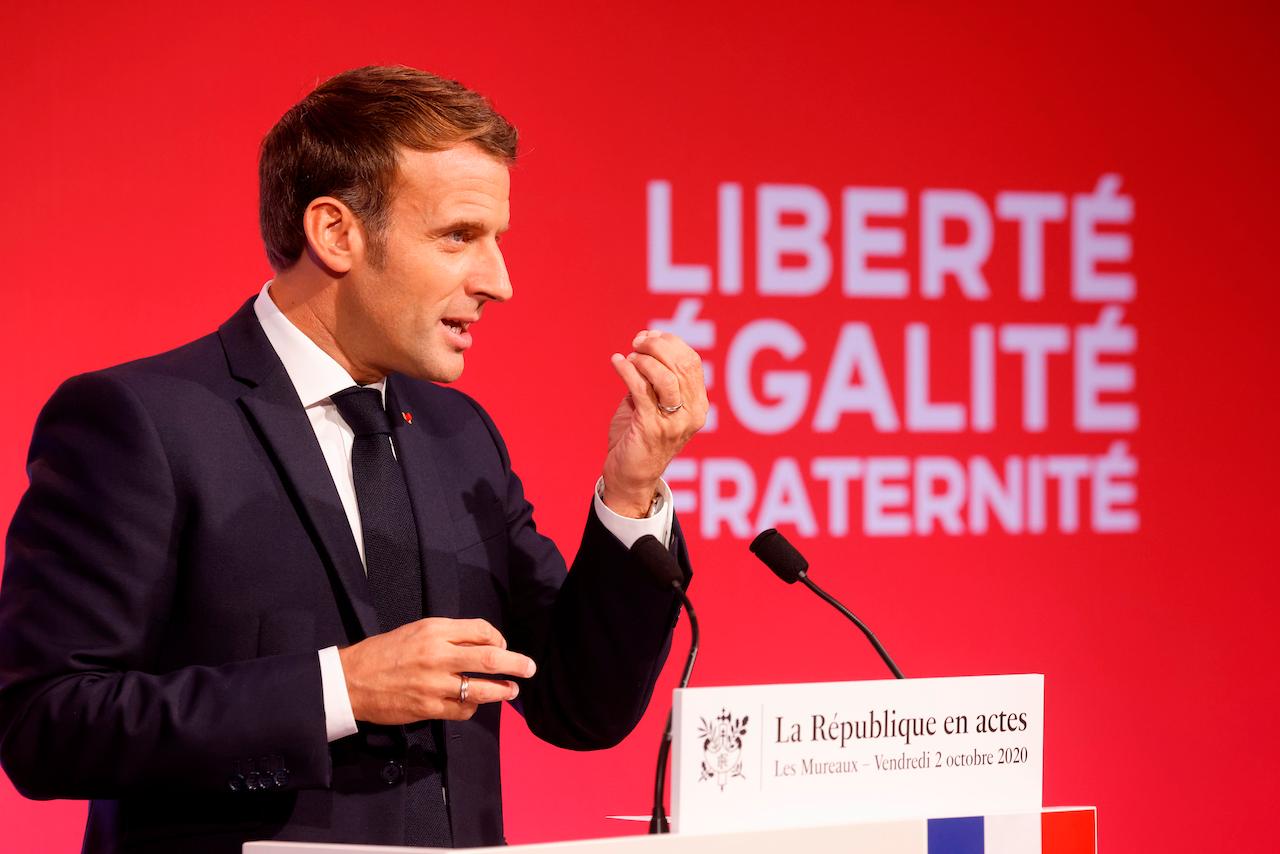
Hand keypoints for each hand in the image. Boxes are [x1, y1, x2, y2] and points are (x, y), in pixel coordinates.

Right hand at [337, 618, 535, 724]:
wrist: (351, 680)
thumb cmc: (385, 652)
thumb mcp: (417, 631)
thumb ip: (449, 635)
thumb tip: (484, 644)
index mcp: (435, 630)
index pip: (481, 630)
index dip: (498, 639)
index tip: (502, 647)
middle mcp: (437, 655)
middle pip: (489, 659)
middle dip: (515, 664)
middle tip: (530, 668)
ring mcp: (433, 684)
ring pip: (480, 689)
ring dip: (502, 691)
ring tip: (512, 690)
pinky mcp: (428, 708)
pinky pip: (462, 710)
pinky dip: (473, 707)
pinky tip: (474, 704)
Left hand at [603, 329, 708, 516]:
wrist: (630, 476)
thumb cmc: (639, 437)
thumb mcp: (653, 404)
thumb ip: (654, 378)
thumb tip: (648, 340)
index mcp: (697, 406)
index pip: (692, 362)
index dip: (670, 343)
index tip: (648, 337)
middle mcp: (691, 414)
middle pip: (681, 365)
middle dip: (656, 346)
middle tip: (637, 344)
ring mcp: (673, 422)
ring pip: (665, 376)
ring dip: (644, 359)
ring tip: (630, 357)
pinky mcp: (651, 428)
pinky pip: (640, 389)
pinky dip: (626, 370)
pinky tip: (617, 362)